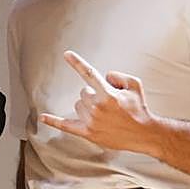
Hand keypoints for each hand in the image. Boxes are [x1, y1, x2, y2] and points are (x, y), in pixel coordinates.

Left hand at [39, 50, 155, 152]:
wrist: (145, 134)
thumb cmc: (139, 109)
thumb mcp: (135, 85)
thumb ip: (117, 75)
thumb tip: (103, 78)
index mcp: (108, 94)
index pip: (89, 74)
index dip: (77, 63)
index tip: (66, 54)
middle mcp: (97, 107)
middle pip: (84, 92)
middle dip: (94, 95)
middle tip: (110, 104)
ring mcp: (91, 121)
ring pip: (78, 105)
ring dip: (88, 107)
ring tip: (106, 114)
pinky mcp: (88, 133)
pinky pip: (66, 126)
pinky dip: (54, 121)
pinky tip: (44, 117)